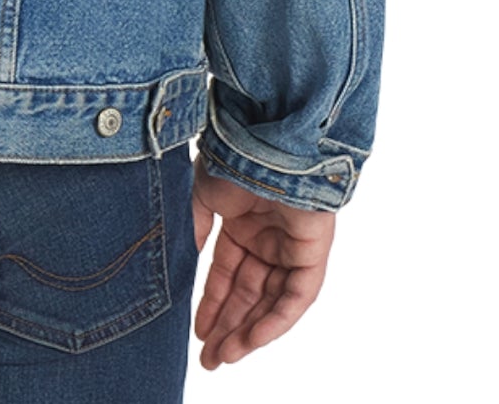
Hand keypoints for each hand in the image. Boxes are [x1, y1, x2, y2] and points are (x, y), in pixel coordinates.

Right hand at [191, 158, 335, 369]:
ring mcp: (292, 246)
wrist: (262, 140)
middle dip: (229, 325)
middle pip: (249, 293)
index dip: (213, 303)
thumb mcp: (202, 197)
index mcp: (243, 223)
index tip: (197, 330)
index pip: (228, 274)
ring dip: (249, 330)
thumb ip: (195, 229)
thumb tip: (186, 261)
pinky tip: (252, 338)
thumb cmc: (231, 159)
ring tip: (225, 355)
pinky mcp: (313, 252)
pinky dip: (276, 319)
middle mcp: (269, 238)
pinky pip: (297, 296)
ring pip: (272, 300)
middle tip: (210, 357)